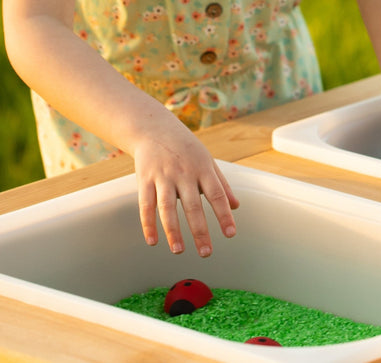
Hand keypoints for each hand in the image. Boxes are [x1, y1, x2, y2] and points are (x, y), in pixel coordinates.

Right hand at [131, 115, 238, 256]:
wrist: (155, 128)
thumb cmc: (186, 149)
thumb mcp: (208, 161)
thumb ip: (222, 184)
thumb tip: (236, 207)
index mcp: (203, 169)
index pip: (217, 195)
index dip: (224, 215)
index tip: (230, 234)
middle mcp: (184, 173)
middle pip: (193, 205)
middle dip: (200, 230)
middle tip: (206, 253)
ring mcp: (163, 176)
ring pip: (167, 207)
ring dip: (173, 231)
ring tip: (179, 251)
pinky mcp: (145, 179)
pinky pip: (146, 204)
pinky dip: (148, 224)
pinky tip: (152, 241)